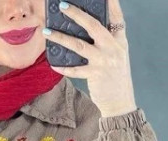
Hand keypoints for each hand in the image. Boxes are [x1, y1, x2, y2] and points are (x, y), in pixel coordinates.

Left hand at [43, 0, 136, 117]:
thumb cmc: (116, 79)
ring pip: (79, 45)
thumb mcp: (117, 56)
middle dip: (76, 14)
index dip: (110, 2)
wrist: (121, 104)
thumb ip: (107, 42)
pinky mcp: (95, 75)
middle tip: (62, 6)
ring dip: (61, 37)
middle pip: (93, 26)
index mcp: (120, 41)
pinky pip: (75, 70)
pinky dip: (63, 67)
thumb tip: (86, 29)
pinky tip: (53, 64)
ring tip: (47, 32)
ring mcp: (104, 61)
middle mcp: (113, 48)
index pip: (116, 16)